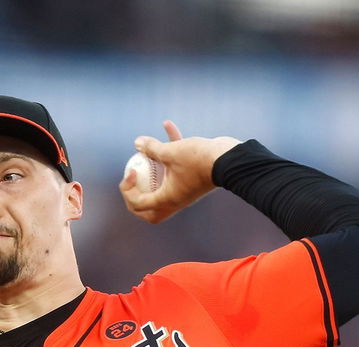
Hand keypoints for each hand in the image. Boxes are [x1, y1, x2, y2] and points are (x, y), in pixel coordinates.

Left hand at [118, 121, 240, 223]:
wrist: (230, 159)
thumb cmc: (200, 159)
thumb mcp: (172, 151)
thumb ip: (152, 148)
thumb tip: (137, 143)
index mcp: (167, 199)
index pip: (138, 205)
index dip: (128, 190)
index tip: (132, 171)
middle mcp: (175, 199)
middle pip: (149, 210)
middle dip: (137, 196)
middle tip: (133, 178)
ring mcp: (184, 190)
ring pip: (162, 187)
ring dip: (152, 171)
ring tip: (145, 151)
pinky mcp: (192, 177)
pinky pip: (176, 168)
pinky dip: (171, 150)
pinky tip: (168, 125)